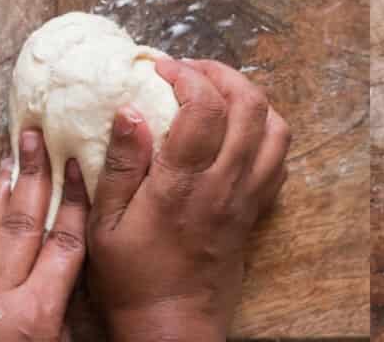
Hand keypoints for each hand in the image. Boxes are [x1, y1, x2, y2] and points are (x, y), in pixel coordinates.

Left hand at [0, 131, 87, 341]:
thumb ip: (79, 300)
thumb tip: (95, 249)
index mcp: (33, 317)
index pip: (63, 242)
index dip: (77, 200)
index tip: (83, 162)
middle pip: (22, 223)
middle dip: (35, 175)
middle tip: (38, 133)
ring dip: (5, 187)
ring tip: (13, 151)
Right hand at [87, 59, 290, 341]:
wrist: (172, 326)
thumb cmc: (131, 278)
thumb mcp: (104, 225)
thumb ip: (120, 164)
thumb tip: (130, 109)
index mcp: (184, 183)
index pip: (204, 107)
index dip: (186, 74)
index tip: (162, 68)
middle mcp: (225, 183)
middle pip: (249, 104)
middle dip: (222, 74)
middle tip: (191, 70)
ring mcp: (248, 194)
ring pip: (274, 126)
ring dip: (250, 97)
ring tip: (218, 91)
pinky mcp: (257, 207)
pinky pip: (279, 156)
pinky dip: (266, 130)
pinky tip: (238, 129)